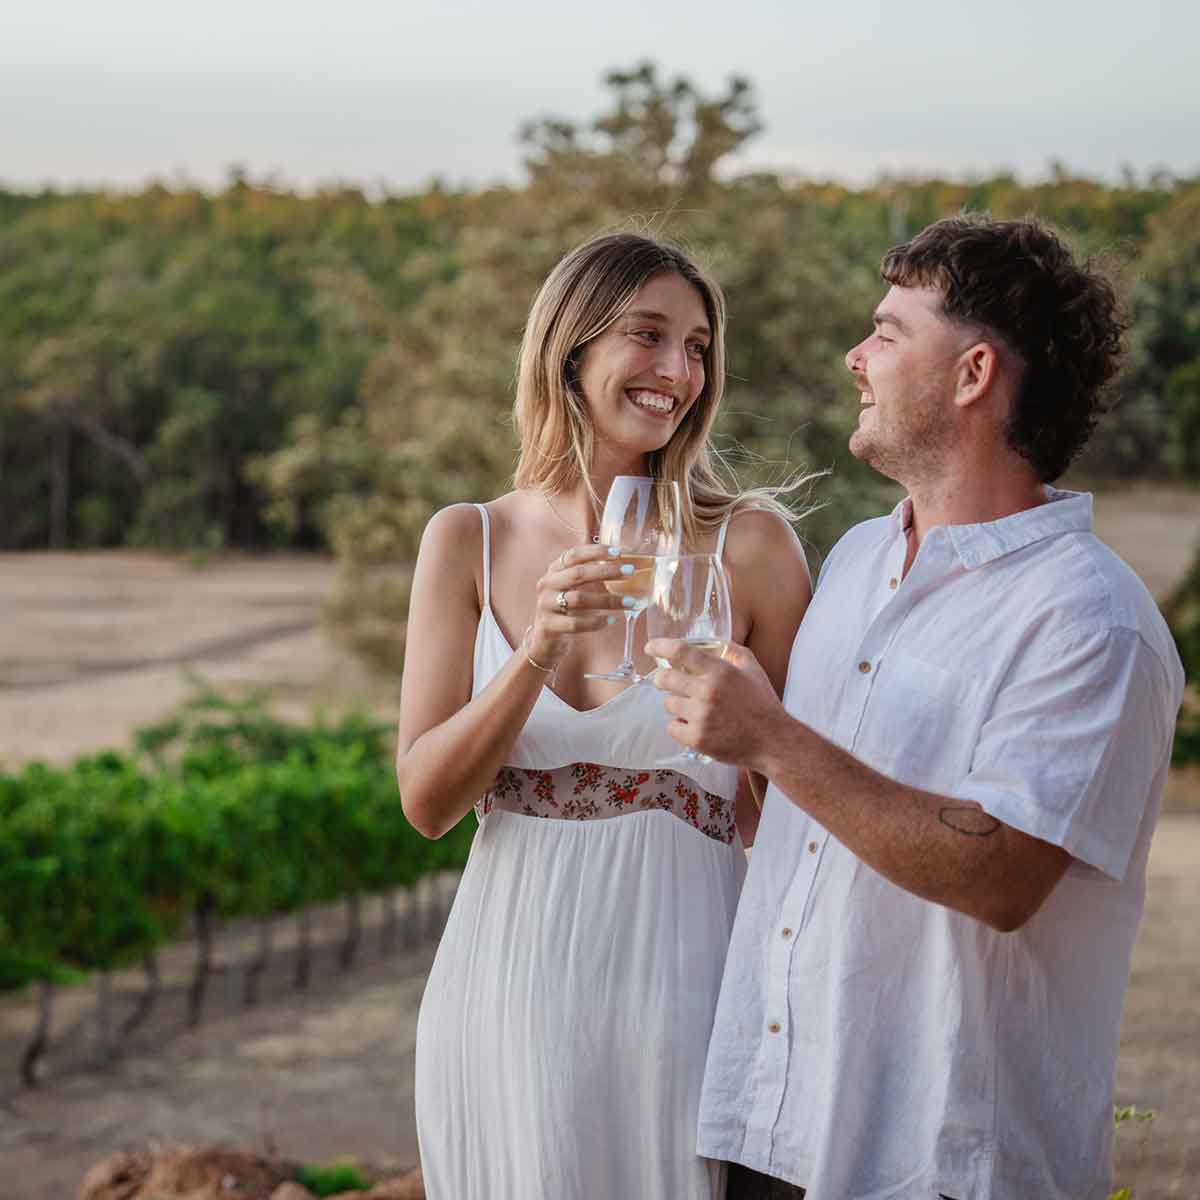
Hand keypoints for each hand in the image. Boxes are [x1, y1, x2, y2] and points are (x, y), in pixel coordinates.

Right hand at [529, 544, 628, 663]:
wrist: (545, 636)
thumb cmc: (565, 606)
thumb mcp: (573, 585)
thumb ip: (590, 570)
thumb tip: (620, 554)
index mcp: (555, 570)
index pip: (574, 554)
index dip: (596, 552)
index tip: (619, 553)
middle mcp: (547, 584)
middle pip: (578, 574)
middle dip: (606, 571)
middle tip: (630, 572)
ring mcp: (546, 604)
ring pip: (579, 599)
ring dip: (607, 600)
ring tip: (630, 602)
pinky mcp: (548, 625)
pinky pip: (574, 623)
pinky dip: (595, 622)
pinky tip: (610, 620)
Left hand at [645, 638, 785, 767]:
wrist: (773, 742)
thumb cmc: (763, 705)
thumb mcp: (753, 670)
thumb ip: (733, 652)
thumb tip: (714, 643)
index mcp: (720, 672)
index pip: (681, 652)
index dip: (661, 647)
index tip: (650, 648)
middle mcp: (708, 692)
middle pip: (666, 679)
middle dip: (662, 679)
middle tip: (666, 682)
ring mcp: (701, 716)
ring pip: (669, 704)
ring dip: (677, 706)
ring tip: (695, 711)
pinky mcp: (697, 738)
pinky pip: (672, 728)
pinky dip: (680, 727)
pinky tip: (695, 726)